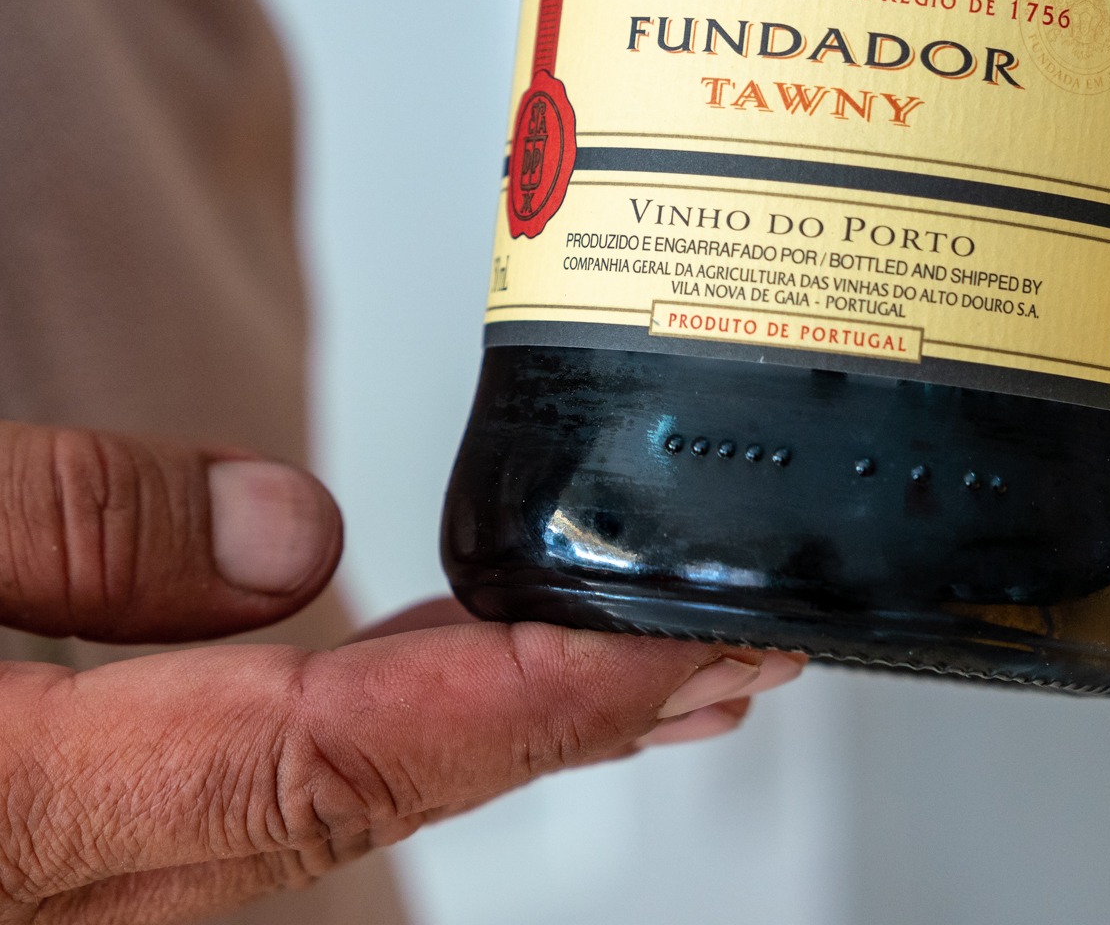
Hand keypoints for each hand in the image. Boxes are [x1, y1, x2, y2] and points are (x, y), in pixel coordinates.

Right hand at [0, 422, 801, 920]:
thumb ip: (75, 526)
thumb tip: (296, 536)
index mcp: (28, 806)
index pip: (339, 754)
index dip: (535, 702)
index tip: (683, 649)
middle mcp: (71, 881)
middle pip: (366, 799)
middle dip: (574, 725)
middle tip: (739, 652)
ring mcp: (72, 881)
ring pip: (322, 810)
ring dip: (501, 733)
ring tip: (649, 667)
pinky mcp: (62, 847)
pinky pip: (256, 795)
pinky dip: (386, 733)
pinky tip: (447, 679)